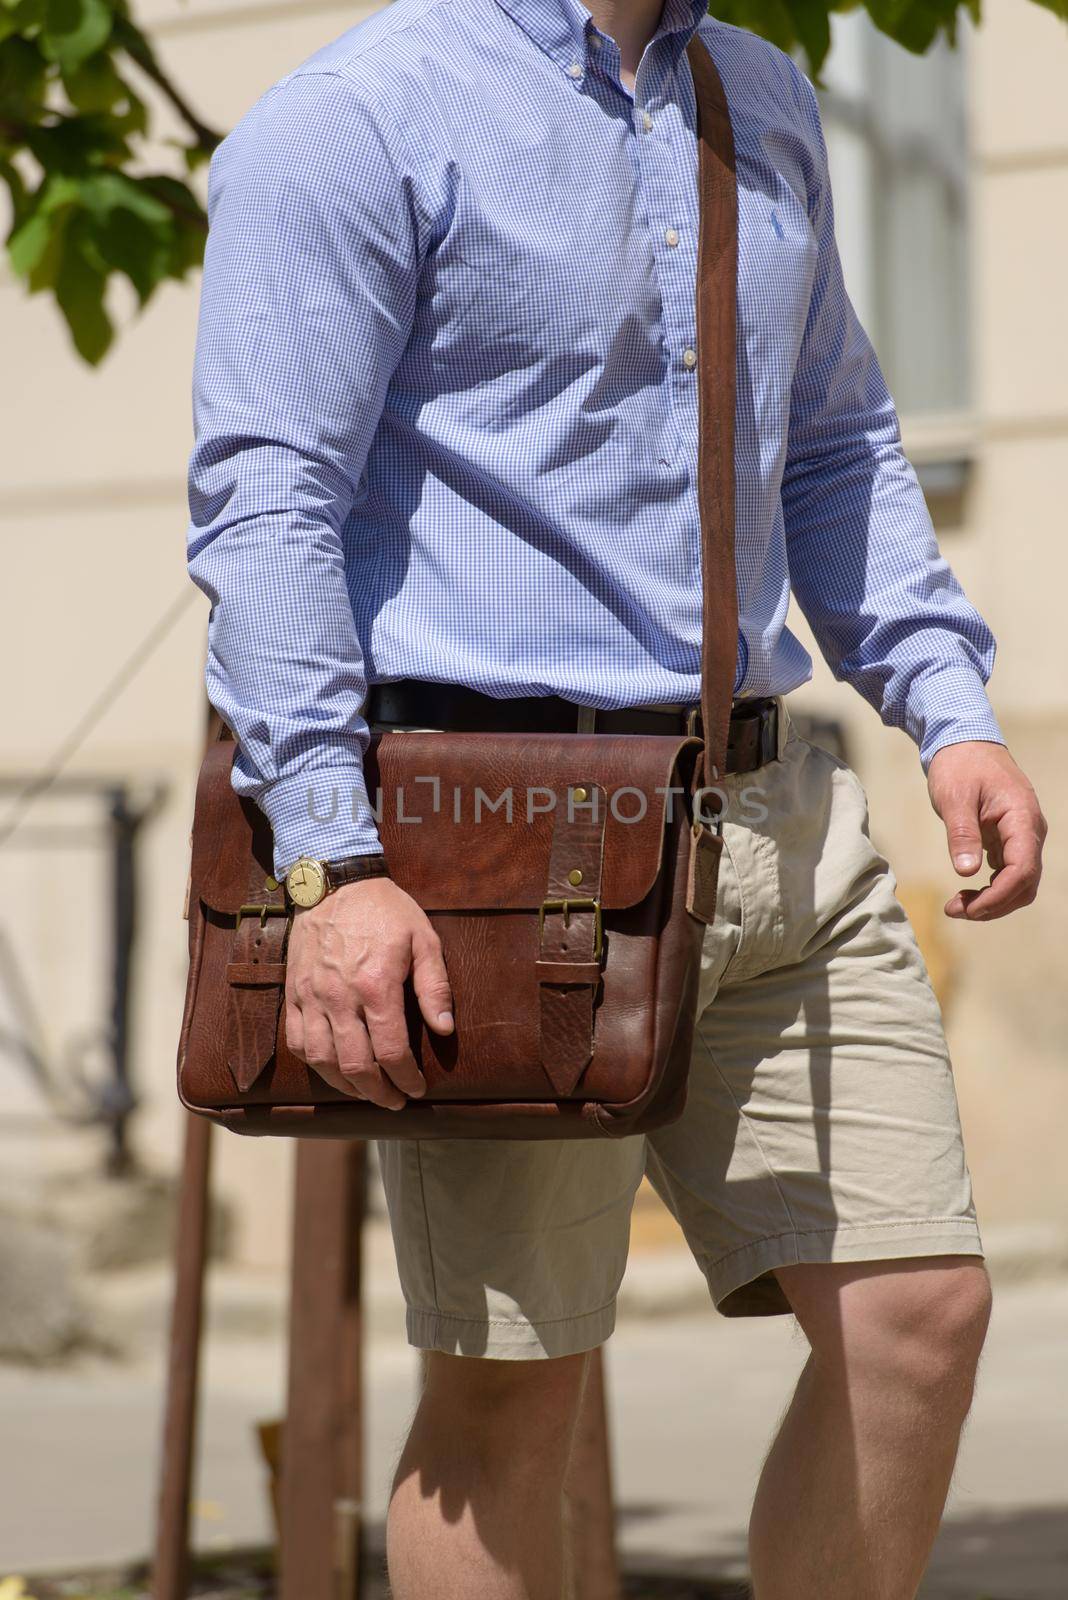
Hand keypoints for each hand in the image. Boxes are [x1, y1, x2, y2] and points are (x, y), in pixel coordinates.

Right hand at [284, 878, 453, 1107]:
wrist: (335, 881)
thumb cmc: (385, 909)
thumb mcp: (423, 938)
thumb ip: (435, 986)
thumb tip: (444, 1029)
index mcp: (376, 985)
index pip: (391, 1050)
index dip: (406, 1078)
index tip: (418, 1089)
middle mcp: (340, 997)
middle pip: (356, 1065)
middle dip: (378, 1092)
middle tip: (394, 1101)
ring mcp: (312, 996)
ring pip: (322, 1060)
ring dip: (345, 1085)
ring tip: (366, 1092)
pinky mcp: (294, 992)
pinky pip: (297, 1040)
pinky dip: (314, 1063)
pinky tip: (331, 1069)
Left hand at [927, 741, 1046, 920]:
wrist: (964, 743)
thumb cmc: (960, 765)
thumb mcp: (955, 797)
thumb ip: (962, 833)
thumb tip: (966, 872)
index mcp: (1022, 819)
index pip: (1023, 870)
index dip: (998, 896)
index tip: (968, 909)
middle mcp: (1030, 831)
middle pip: (1025, 884)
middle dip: (994, 905)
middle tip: (955, 910)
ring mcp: (1022, 836)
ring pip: (1019, 883)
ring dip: (992, 901)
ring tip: (957, 905)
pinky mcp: (1009, 839)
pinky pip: (1009, 873)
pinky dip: (991, 889)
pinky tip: (966, 892)